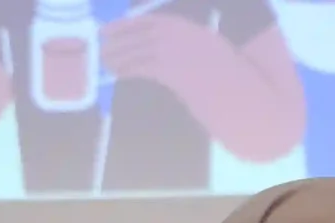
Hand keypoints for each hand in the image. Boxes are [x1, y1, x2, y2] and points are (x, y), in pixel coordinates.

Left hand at [100, 10, 229, 97]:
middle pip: (135, 34)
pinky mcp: (166, 69)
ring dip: (116, 56)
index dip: (123, 24)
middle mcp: (172, 33)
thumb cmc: (224, 73)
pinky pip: (139, 67)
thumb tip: (157, 42)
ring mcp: (169, 50)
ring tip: (104, 62)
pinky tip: (117, 73)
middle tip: (100, 46)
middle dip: (115, 40)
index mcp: (181, 25)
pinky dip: (126, 69)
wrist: (234, 91)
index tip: (109, 28)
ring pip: (134, 50)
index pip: (144, 21)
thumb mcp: (205, 46)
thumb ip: (182, 40)